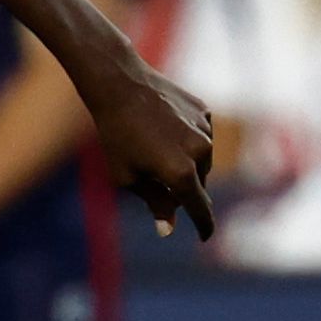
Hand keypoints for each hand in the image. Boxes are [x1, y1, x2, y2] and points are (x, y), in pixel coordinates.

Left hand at [85, 57, 216, 239]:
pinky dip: (186, 138)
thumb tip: (169, 228)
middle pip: (197, 183)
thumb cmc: (116, 134)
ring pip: (201, 159)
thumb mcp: (126, 176)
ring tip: (151, 145)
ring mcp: (205, 129)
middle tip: (152, 176)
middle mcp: (200, 152)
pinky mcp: (204, 111)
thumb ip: (154, 202)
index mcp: (181, 173)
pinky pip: (200, 134)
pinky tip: (162, 126)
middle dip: (180, 187)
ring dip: (184, 161)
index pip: (199, 208)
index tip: (204, 236)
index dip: (202, 225)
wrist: (120, 85)